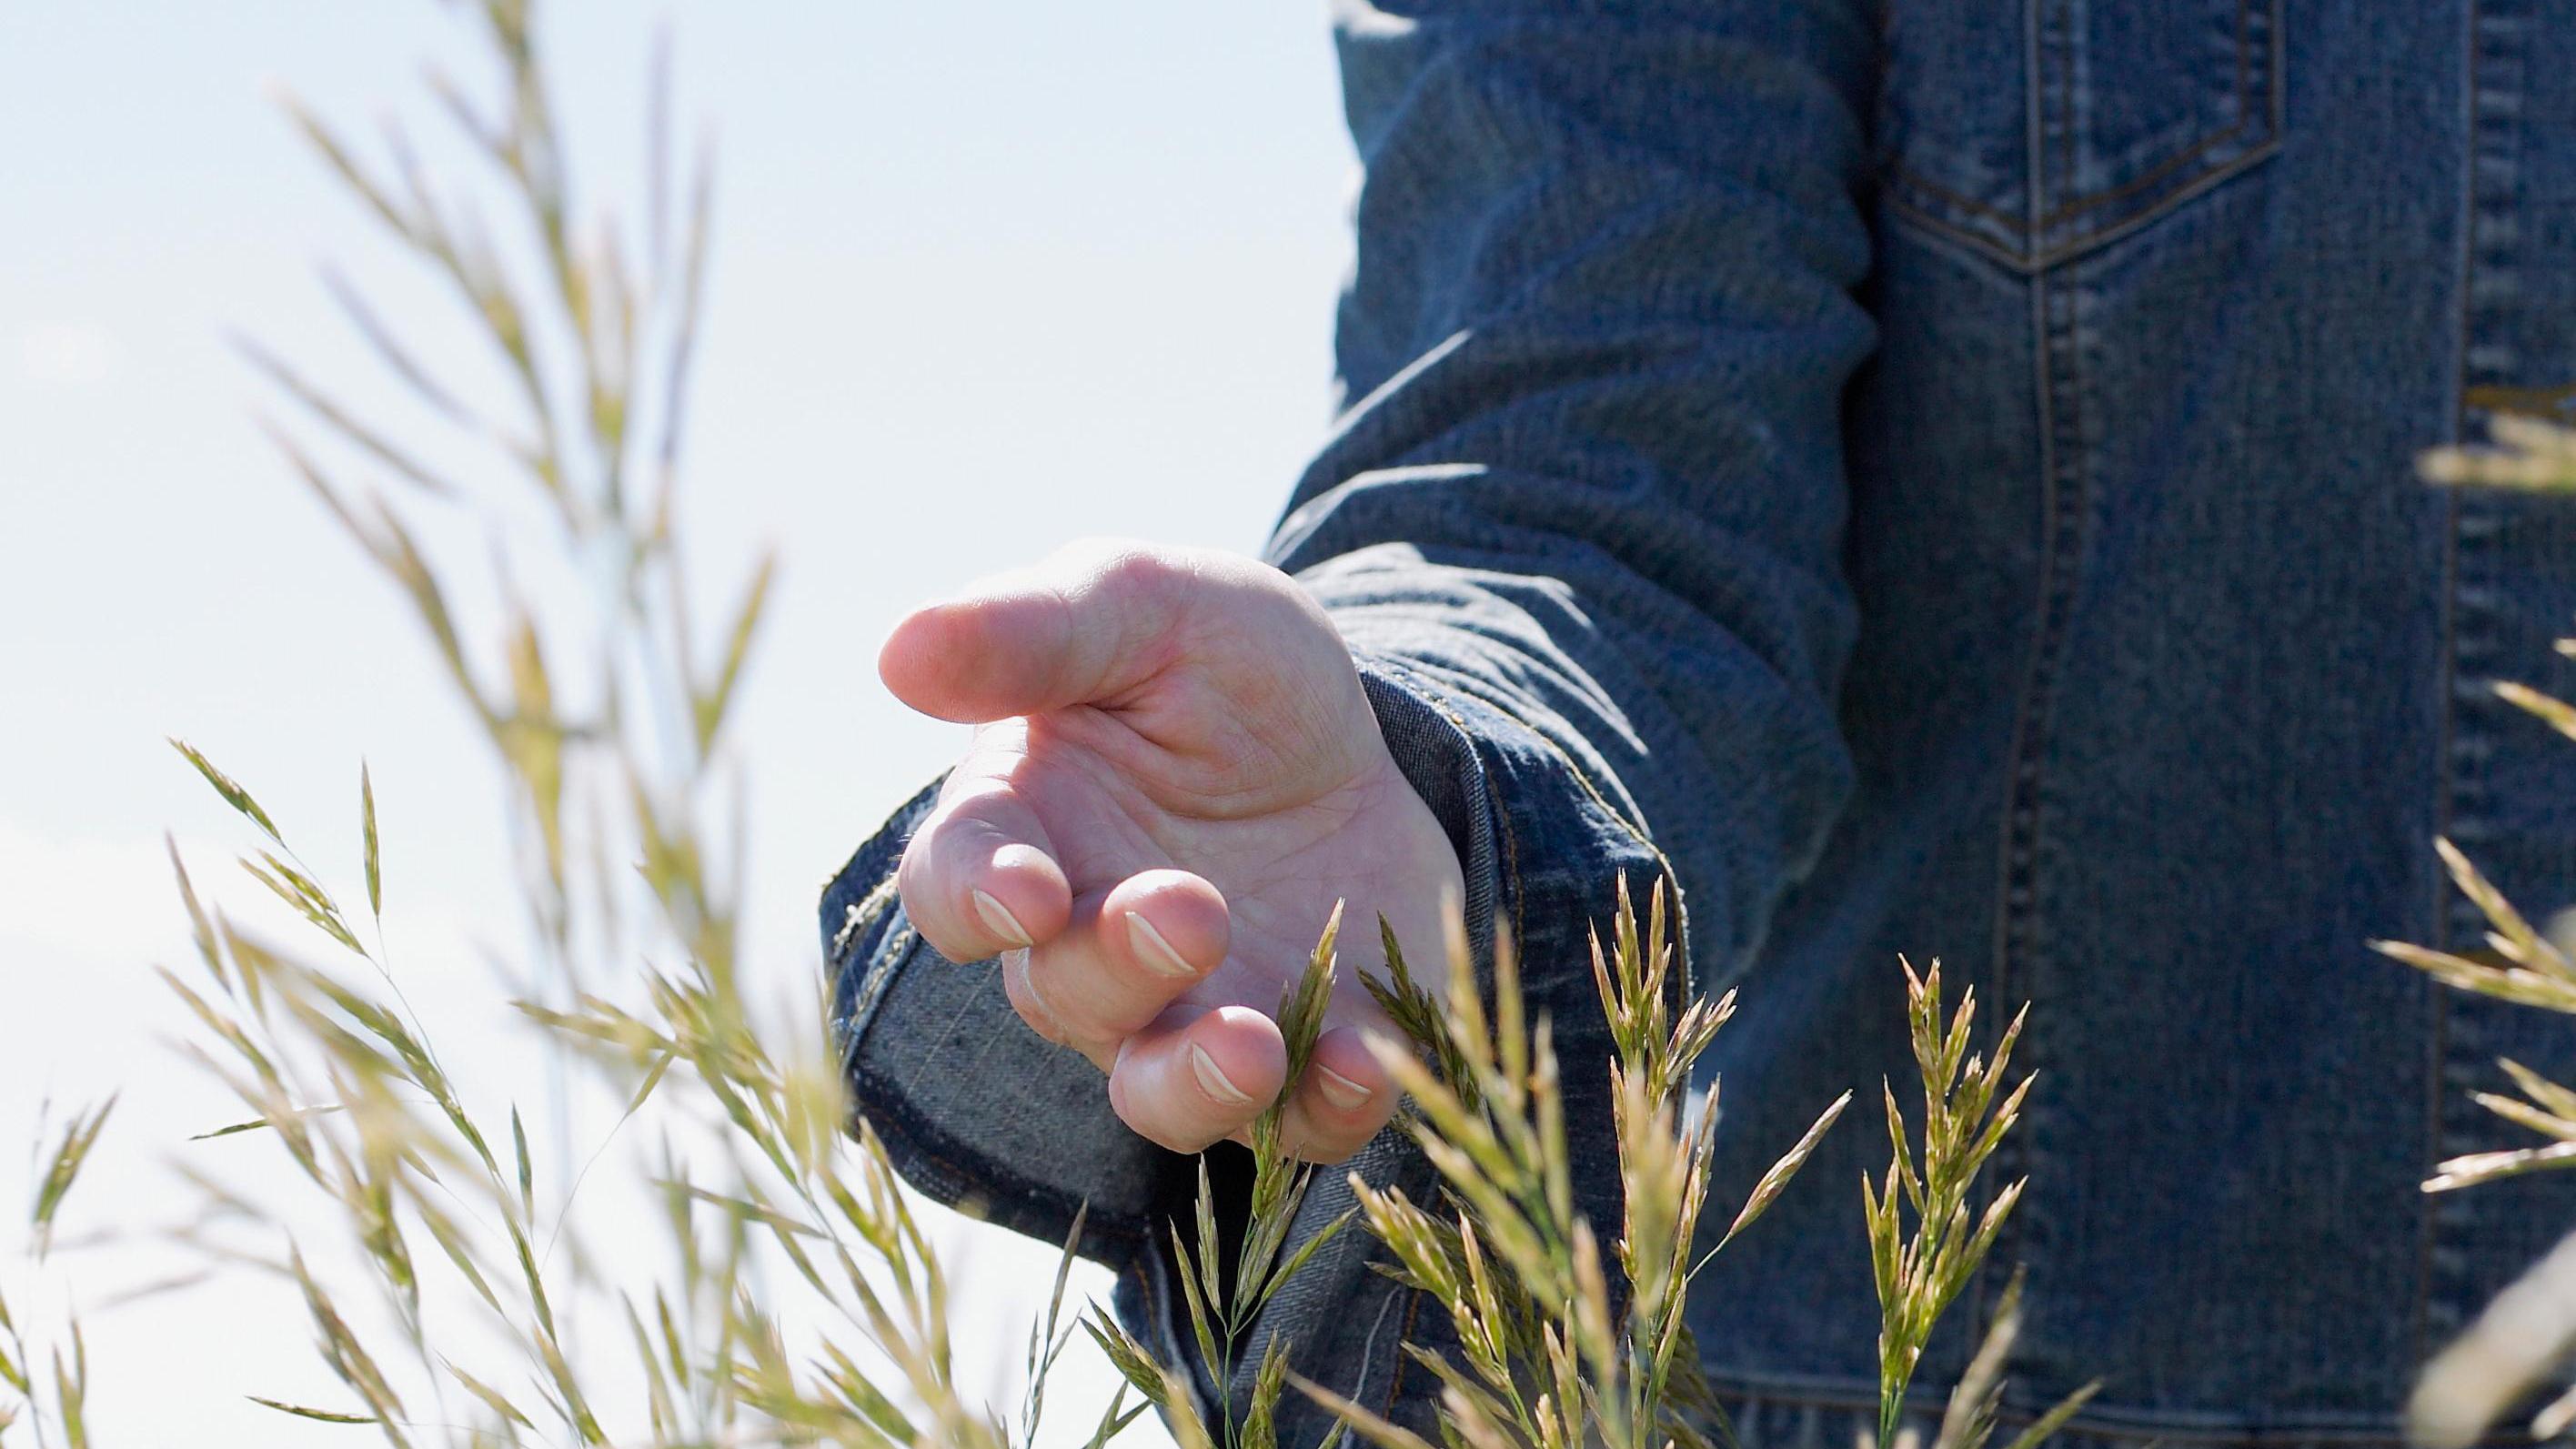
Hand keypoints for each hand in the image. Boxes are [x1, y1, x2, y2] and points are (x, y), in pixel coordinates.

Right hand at [878, 540, 1464, 1161]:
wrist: (1357, 729)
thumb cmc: (1216, 659)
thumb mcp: (1146, 603)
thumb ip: (1035, 628)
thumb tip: (899, 649)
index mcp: (1023, 831)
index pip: (956, 888)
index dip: (976, 899)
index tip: (1023, 892)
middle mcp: (1085, 945)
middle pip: (1062, 996)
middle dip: (1118, 964)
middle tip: (1189, 906)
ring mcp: (1190, 1014)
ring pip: (1159, 1093)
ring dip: (1196, 1085)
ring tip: (1253, 1048)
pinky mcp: (1303, 1056)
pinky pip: (1299, 1121)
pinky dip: (1328, 1106)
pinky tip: (1364, 1059)